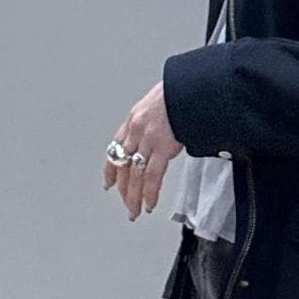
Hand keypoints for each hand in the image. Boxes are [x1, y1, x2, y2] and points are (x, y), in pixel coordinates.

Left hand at [104, 81, 182, 219]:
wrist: (190, 87)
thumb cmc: (180, 94)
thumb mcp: (160, 104)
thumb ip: (156, 121)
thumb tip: (163, 132)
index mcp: (134, 120)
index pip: (115, 148)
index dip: (111, 169)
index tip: (109, 183)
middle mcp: (136, 130)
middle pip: (123, 166)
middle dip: (124, 190)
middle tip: (127, 206)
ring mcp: (148, 139)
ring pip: (135, 175)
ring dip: (134, 197)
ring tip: (135, 211)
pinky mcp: (162, 147)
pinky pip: (152, 176)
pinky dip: (149, 193)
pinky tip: (149, 203)